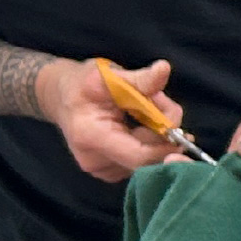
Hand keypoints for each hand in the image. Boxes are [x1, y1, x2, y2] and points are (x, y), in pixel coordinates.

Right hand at [37, 57, 183, 183]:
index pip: (139, 156)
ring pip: (147, 162)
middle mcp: (93, 160)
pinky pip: (140, 163)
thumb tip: (164, 68)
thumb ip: (140, 78)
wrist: (61, 96)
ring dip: (157, 138)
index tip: (180, 126)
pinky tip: (140, 126)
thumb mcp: (111, 75)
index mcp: (91, 136)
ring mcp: (100, 170)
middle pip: (147, 161)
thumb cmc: (84, 83)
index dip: (165, 144)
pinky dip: (148, 145)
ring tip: (146, 110)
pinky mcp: (108, 171)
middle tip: (161, 105)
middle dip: (164, 135)